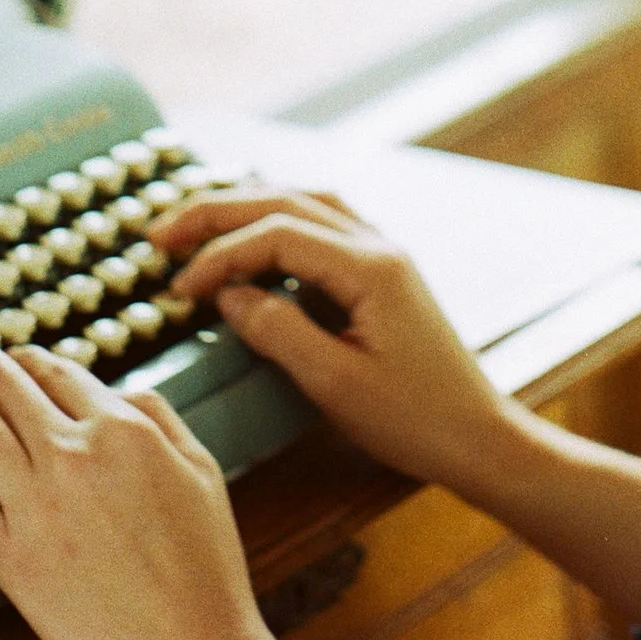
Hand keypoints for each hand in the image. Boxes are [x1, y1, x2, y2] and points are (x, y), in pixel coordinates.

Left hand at [0, 322, 295, 639]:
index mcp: (125, 430)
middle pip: (6, 384)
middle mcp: (74, 454)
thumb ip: (161, 418)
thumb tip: (121, 390)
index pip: (60, 373)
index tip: (11, 354)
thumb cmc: (204, 567)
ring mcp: (37, 504)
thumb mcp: (202, 470)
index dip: (28, 358)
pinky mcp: (9, 555)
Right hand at [152, 188, 527, 496]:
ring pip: (307, 204)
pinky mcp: (384, 274)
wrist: (478, 438)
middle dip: (220, 211)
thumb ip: (277, 330)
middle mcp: (379, 246)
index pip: (277, 233)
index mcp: (370, 266)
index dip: (220, 254)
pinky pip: (325, 226)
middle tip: (161, 233)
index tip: (179, 288)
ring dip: (250, 208)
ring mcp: (385, 255)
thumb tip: (227, 294)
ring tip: (198, 225)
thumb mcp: (335, 383)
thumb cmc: (414, 420)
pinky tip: (254, 242)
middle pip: (288, 201)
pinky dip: (280, 223)